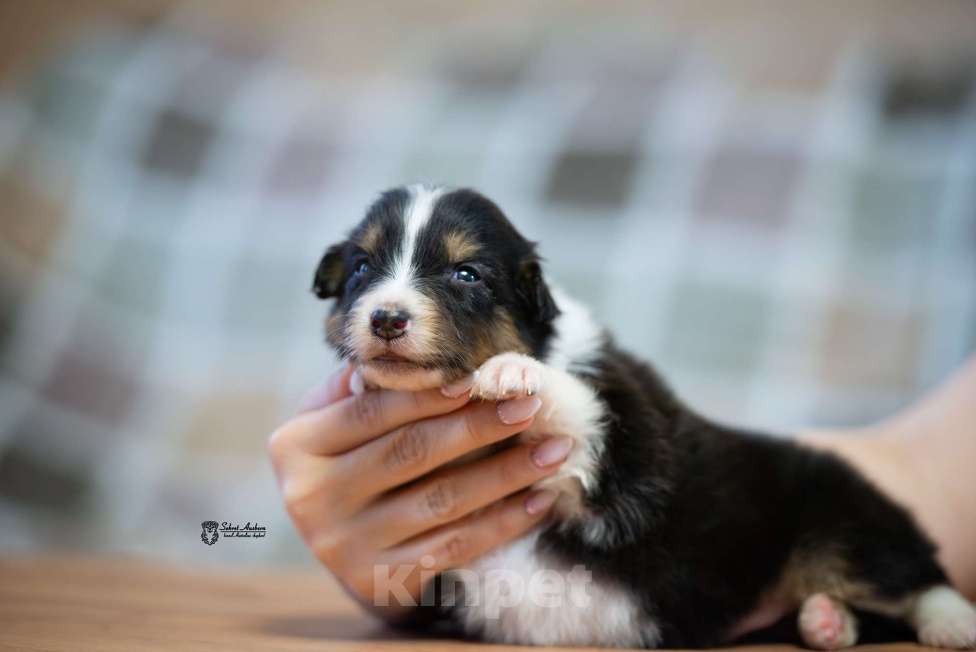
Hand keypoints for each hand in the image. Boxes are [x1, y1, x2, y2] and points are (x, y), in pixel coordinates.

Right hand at [268, 365, 573, 621]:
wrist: (337, 541)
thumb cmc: (344, 458)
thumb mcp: (331, 419)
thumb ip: (358, 388)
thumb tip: (408, 361)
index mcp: (295, 446)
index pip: (372, 412)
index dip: (428, 395)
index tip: (479, 379)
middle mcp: (311, 498)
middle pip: (411, 452)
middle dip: (479, 426)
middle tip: (529, 405)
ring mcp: (344, 545)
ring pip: (442, 500)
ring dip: (507, 473)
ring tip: (553, 449)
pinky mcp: (379, 580)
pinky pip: (455, 545)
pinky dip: (502, 521)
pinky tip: (538, 499)